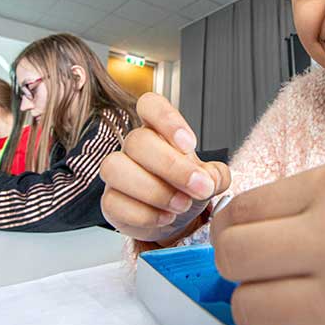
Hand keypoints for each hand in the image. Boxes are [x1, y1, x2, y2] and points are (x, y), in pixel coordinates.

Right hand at [100, 93, 229, 241]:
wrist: (177, 220)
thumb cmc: (188, 190)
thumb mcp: (210, 179)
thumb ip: (214, 175)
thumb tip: (208, 178)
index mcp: (158, 130)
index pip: (149, 104)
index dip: (166, 119)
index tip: (189, 144)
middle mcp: (133, 148)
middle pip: (136, 140)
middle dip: (171, 166)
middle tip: (199, 187)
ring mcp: (117, 174)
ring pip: (115, 169)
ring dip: (154, 191)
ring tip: (182, 205)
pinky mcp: (110, 202)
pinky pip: (113, 202)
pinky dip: (144, 214)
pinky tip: (166, 218)